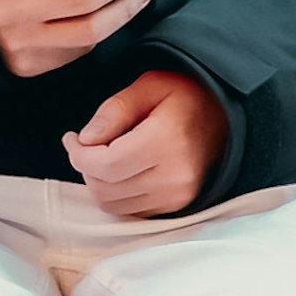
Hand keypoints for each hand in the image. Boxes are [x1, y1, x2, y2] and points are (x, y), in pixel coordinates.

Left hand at [65, 70, 229, 221]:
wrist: (226, 114)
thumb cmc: (185, 93)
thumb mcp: (148, 85)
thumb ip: (114, 110)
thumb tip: (84, 140)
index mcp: (167, 140)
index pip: (106, 164)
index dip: (78, 154)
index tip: (70, 138)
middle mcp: (175, 174)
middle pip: (106, 188)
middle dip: (85, 167)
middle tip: (83, 144)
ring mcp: (178, 195)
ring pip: (114, 204)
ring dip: (98, 182)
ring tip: (102, 154)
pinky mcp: (177, 205)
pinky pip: (130, 209)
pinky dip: (116, 192)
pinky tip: (120, 168)